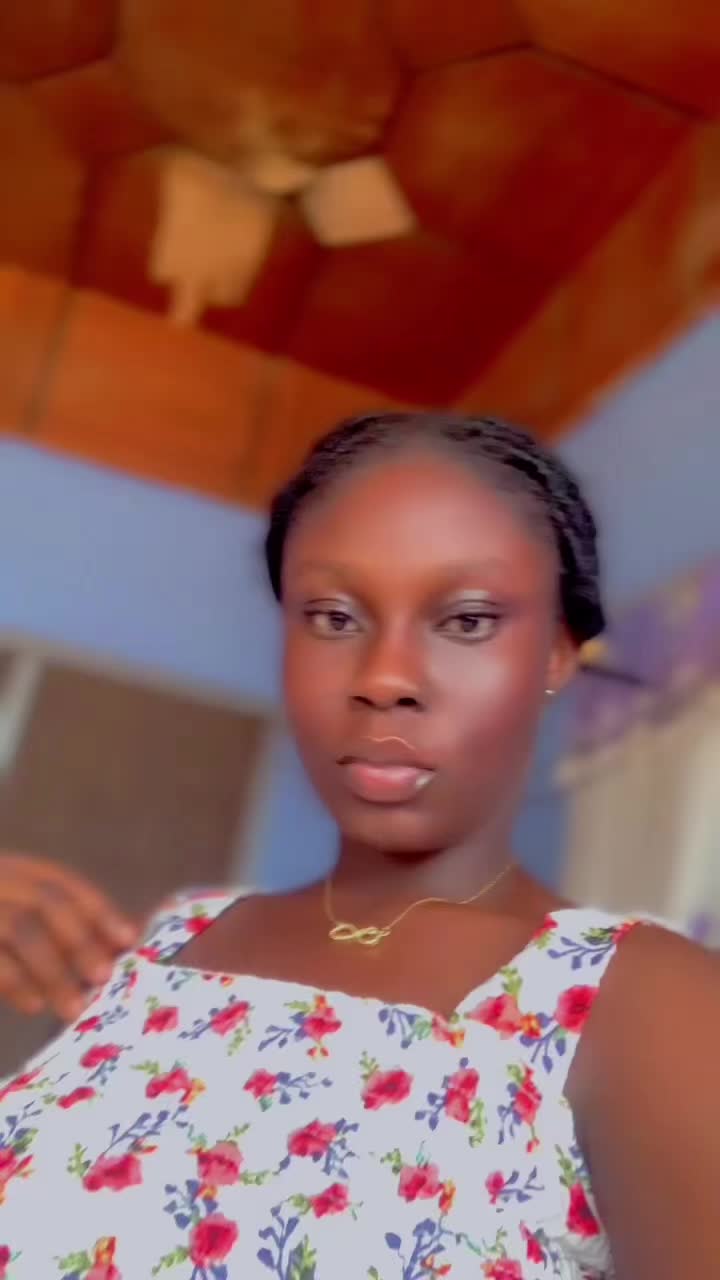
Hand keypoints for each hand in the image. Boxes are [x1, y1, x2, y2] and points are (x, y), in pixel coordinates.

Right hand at [0, 852, 137, 1022]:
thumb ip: (59, 926)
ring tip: (75, 1006)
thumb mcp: (15, 913)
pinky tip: (35, 1004)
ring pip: (19, 927)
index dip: (97, 908)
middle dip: (79, 939)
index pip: (59, 881)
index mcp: (9, 870)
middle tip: (104, 976)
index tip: (129, 937)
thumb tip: (121, 941)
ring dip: (53, 969)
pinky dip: (16, 982)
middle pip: (43, 901)